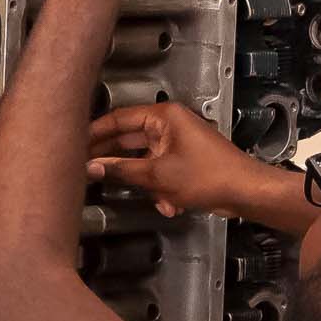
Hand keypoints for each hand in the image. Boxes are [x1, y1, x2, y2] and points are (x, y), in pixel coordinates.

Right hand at [86, 102, 260, 217]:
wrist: (245, 191)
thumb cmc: (209, 176)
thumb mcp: (157, 175)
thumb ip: (121, 170)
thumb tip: (91, 167)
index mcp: (163, 116)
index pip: (119, 118)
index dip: (95, 132)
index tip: (75, 143)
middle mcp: (169, 124)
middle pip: (129, 139)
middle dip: (115, 160)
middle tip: (87, 169)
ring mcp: (177, 142)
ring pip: (144, 159)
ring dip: (143, 181)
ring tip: (144, 195)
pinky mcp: (184, 159)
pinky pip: (160, 170)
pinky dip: (160, 187)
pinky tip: (168, 205)